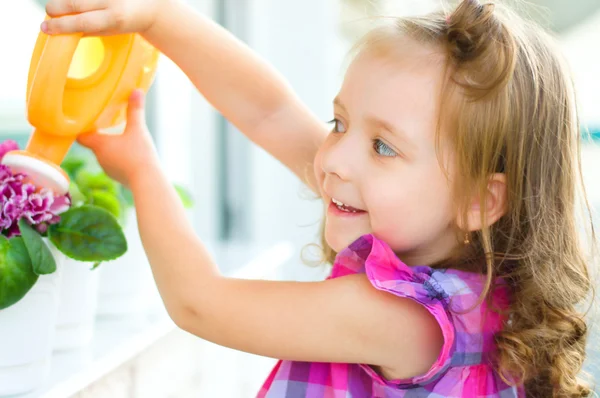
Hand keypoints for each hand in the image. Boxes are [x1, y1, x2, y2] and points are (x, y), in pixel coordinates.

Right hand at [42, 0, 168, 35]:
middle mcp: (111, 1)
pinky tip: (72, 4)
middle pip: (75, 3)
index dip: (61, 26)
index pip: (82, 23)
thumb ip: (90, 30)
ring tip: (59, 7)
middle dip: (57, 7)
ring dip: (65, 1)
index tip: (45, 28)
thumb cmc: (127, 21)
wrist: (150, 6)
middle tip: (48, 13)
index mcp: (114, 19)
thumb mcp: (112, 31)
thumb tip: (65, 31)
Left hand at [77, 90, 160, 187]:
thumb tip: (136, 90)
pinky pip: (115, 164)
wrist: (147, 182)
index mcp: (99, 144)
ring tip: (120, 139)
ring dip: (111, 148)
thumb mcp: (138, 129)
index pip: (81, 136)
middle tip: (105, 124)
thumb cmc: (139, 154)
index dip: (81, 128)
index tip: (84, 121)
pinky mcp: (118, 177)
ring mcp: (108, 169)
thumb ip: (135, 110)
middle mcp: (99, 158)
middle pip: (94, 144)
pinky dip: (119, 158)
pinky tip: (129, 154)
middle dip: (100, 135)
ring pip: (106, 155)